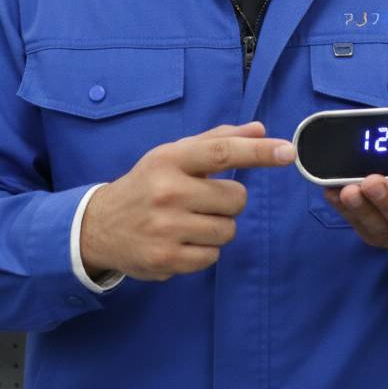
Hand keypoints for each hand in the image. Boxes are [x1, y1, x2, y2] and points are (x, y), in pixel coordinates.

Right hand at [80, 122, 295, 280]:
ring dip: (217, 227)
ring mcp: (166, 227)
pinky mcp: (166, 259)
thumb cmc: (147, 183)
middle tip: (204, 200)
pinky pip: (213, 257)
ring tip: (189, 221)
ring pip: (228, 230)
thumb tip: (260, 129)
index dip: (259, 151)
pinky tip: (181, 241)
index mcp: (170, 159)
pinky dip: (204, 251)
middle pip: (236, 198)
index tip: (288, 151)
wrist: (99, 225)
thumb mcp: (174, 155)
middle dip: (229, 200)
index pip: (222, 152)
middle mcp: (168, 191)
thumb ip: (218, 140)